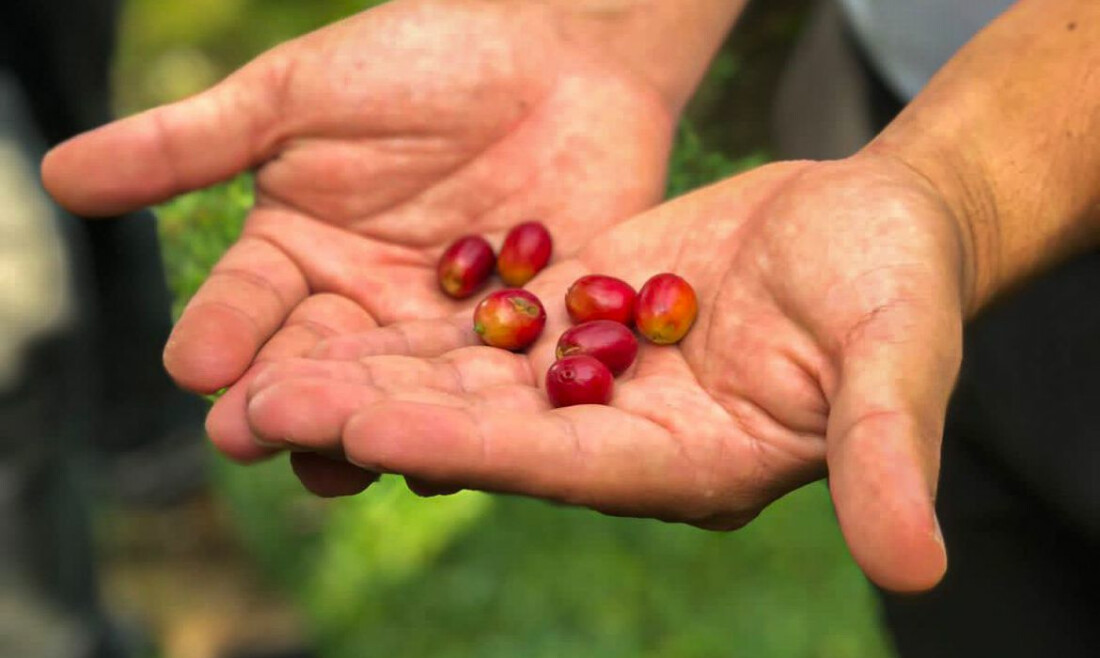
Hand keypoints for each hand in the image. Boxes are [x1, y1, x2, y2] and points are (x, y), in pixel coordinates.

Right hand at [41, 0, 672, 411]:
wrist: (564, 55)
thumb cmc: (425, 58)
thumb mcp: (296, 98)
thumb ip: (189, 145)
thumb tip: (55, 174)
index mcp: (298, 256)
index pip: (247, 307)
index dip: (221, 334)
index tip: (193, 367)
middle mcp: (361, 307)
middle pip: (317, 368)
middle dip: (288, 400)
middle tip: (253, 435)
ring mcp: (441, 333)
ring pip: (398, 395)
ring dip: (369, 429)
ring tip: (341, 463)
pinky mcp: (520, 347)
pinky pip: (489, 394)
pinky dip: (469, 425)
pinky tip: (447, 459)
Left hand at [244, 156, 969, 591]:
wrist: (877, 220)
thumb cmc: (901, 285)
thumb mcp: (899, 362)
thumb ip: (885, 454)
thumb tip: (919, 566)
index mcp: (691, 463)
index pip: (561, 465)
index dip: (466, 449)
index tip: (366, 433)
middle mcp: (627, 436)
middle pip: (487, 433)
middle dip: (377, 420)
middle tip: (260, 411)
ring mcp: (600, 379)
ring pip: (467, 382)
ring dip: (370, 375)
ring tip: (261, 370)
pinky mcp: (585, 322)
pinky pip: (487, 327)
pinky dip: (413, 322)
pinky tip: (332, 311)